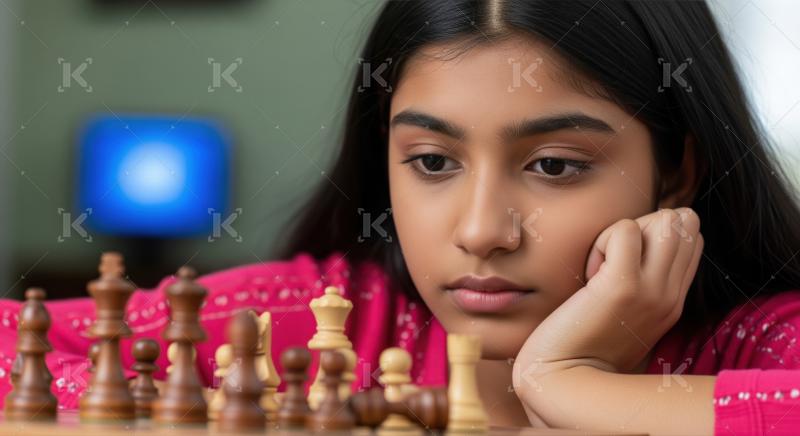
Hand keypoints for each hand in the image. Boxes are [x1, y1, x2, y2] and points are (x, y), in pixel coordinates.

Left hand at [512, 208, 703, 388]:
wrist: (564, 379)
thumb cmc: (581, 340)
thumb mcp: (624, 309)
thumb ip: (640, 279)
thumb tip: (636, 236)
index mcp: (673, 300)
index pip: (690, 236)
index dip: (654, 233)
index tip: (624, 260)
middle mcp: (670, 295)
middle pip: (682, 222)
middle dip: (644, 225)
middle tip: (613, 259)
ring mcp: (652, 291)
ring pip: (663, 220)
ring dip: (625, 231)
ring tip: (602, 264)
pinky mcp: (622, 286)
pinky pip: (625, 229)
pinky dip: (603, 240)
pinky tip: (589, 273)